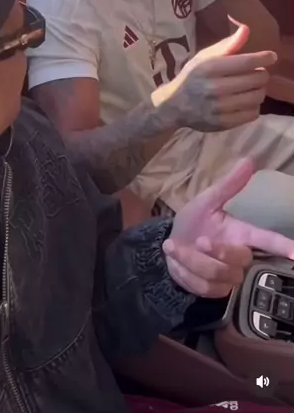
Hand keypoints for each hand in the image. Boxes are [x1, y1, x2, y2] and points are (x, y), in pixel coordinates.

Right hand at [151, 22, 276, 131]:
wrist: (174, 105)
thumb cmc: (193, 76)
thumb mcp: (204, 57)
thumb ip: (227, 44)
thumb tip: (246, 29)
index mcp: (210, 68)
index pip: (247, 62)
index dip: (264, 58)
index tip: (271, 56)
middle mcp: (215, 88)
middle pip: (256, 79)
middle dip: (261, 74)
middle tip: (256, 74)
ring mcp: (220, 108)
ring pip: (258, 96)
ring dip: (259, 90)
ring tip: (251, 87)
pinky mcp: (224, 123)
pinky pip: (253, 114)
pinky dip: (254, 106)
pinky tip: (245, 101)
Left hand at [163, 158, 293, 297]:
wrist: (170, 245)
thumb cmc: (194, 221)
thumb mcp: (207, 201)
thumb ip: (228, 185)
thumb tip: (249, 160)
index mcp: (241, 233)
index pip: (267, 239)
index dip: (283, 246)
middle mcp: (240, 256)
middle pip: (240, 259)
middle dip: (218, 252)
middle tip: (199, 240)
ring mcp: (229, 276)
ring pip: (219, 276)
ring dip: (193, 260)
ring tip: (175, 246)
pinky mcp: (215, 291)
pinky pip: (205, 288)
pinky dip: (186, 273)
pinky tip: (177, 262)